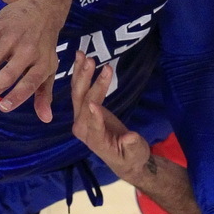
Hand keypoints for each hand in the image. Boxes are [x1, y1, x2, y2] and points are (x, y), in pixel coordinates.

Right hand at [0, 0, 65, 122]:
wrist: (41, 8)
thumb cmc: (44, 46)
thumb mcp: (49, 68)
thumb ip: (44, 94)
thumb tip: (46, 120)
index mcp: (42, 63)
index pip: (30, 83)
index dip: (17, 96)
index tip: (3, 107)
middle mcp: (28, 50)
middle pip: (7, 74)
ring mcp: (11, 38)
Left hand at [70, 51, 150, 181]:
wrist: (125, 158)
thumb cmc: (132, 156)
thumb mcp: (135, 153)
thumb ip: (131, 145)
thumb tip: (130, 137)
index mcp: (95, 140)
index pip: (93, 126)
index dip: (94, 117)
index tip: (94, 104)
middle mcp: (83, 128)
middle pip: (82, 103)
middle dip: (87, 82)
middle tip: (92, 62)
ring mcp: (81, 118)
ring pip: (78, 93)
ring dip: (81, 73)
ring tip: (83, 54)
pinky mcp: (84, 110)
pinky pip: (80, 90)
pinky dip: (81, 74)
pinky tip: (82, 59)